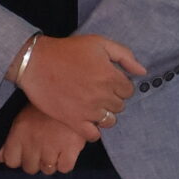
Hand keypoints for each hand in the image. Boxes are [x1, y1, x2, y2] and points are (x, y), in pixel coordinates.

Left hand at [0, 107, 92, 173]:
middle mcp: (32, 143)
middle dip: (36, 162)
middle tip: (44, 149)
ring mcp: (51, 148)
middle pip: (29, 169)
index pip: (11, 162)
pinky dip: (66, 163)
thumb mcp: (22, 120)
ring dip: (52, 162)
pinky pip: (64, 168)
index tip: (26, 153)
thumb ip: (10, 142)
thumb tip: (0, 159)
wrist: (70, 94)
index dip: (19, 159)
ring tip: (56, 148)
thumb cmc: (44, 108)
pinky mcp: (70, 149)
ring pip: (47, 170)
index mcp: (18, 135)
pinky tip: (66, 151)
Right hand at [15, 32, 144, 133]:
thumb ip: (124, 55)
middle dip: (111, 98)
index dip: (119, 85)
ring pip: (109, 121)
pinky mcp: (73, 121)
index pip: (128, 91)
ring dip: (104, 114)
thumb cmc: (66, 50)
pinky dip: (93, 130)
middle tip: (97, 91)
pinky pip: (93, 135)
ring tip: (92, 105)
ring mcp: (88, 110)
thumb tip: (142, 71)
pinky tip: (86, 120)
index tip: (107, 81)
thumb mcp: (98, 43)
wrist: (35, 62)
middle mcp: (102, 95)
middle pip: (120, 106)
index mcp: (110, 76)